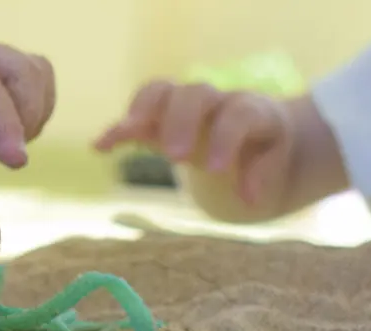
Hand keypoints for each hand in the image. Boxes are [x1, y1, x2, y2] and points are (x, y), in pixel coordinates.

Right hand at [94, 80, 294, 204]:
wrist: (252, 128)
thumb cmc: (262, 148)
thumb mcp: (271, 160)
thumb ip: (261, 175)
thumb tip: (249, 199)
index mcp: (250, 108)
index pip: (237, 113)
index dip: (225, 139)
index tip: (214, 171)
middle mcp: (215, 100)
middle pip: (195, 92)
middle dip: (181, 121)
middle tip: (174, 157)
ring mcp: (183, 105)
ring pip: (160, 91)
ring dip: (141, 111)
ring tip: (125, 133)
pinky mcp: (160, 117)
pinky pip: (135, 114)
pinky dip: (117, 129)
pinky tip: (99, 147)